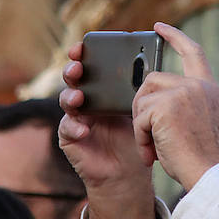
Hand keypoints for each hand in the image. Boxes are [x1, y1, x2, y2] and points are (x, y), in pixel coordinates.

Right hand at [60, 41, 156, 218]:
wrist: (130, 173)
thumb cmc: (138, 138)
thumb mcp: (142, 110)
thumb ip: (141, 92)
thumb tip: (152, 69)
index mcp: (104, 88)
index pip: (91, 65)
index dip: (84, 53)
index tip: (84, 45)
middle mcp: (87, 99)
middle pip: (74, 78)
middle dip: (73, 69)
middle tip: (78, 66)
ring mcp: (76, 117)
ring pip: (66, 100)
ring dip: (70, 96)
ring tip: (79, 97)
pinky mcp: (70, 137)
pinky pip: (67, 128)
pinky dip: (74, 126)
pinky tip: (84, 128)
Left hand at [133, 23, 218, 190]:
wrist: (207, 175)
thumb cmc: (198, 158)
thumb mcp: (193, 120)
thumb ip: (178, 100)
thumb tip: (147, 93)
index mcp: (207, 87)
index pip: (192, 51)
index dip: (175, 36)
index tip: (160, 27)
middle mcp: (197, 85)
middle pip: (152, 79)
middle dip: (143, 106)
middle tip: (151, 135)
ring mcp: (182, 93)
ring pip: (142, 98)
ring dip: (141, 125)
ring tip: (154, 146)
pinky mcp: (166, 106)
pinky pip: (139, 117)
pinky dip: (140, 137)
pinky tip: (152, 151)